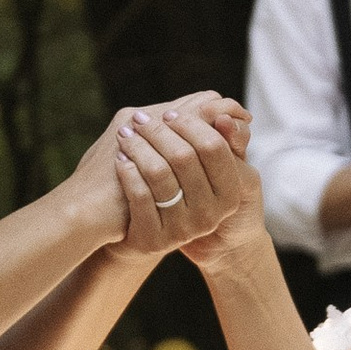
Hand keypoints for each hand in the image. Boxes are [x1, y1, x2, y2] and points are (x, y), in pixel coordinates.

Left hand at [113, 95, 261, 265]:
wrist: (153, 235)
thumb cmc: (179, 190)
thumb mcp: (203, 167)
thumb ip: (214, 139)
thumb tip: (219, 109)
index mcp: (230, 192)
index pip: (215, 147)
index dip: (191, 125)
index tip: (169, 114)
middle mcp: (212, 214)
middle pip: (185, 157)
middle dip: (159, 132)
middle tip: (140, 119)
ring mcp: (185, 230)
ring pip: (160, 173)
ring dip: (138, 147)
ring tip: (125, 134)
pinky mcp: (157, 240)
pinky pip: (141, 195)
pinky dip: (128, 171)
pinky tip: (120, 159)